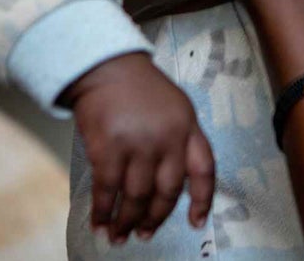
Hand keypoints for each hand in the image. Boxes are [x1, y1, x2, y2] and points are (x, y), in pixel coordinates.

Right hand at [63, 52, 214, 242]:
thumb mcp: (174, 108)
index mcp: (189, 127)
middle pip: (168, 190)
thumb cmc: (140, 89)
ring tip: (118, 236)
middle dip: (155, 218)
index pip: (204, 169)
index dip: (202, 200)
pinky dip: (103, 211)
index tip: (195, 222)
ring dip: (126, 221)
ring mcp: (139, 144)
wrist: (106, 67)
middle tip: (144, 234)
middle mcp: (168, 138)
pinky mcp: (109, 148)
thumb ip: (178, 140)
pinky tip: (99, 223)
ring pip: (137, 196)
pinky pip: (108, 190)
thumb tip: (169, 186)